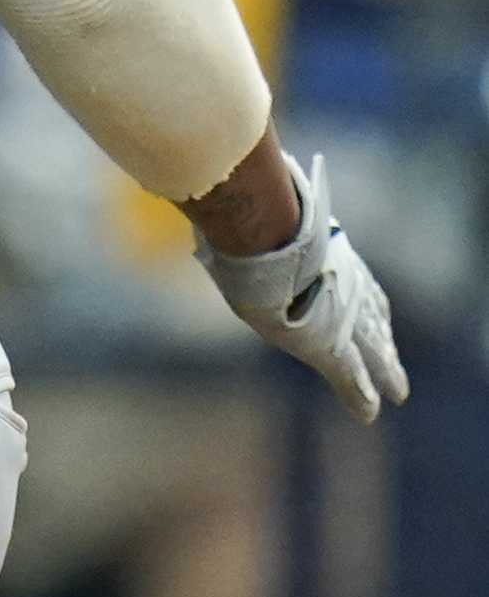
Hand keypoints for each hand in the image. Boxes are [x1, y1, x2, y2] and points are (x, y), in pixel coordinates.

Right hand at [195, 149, 407, 425]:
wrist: (260, 235)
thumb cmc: (252, 217)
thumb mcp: (250, 216)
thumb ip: (238, 213)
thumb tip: (198, 185)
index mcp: (327, 255)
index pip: (356, 280)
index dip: (367, 299)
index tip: (378, 311)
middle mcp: (343, 283)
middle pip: (371, 314)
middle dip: (384, 337)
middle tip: (396, 357)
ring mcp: (341, 313)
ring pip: (372, 349)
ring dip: (385, 370)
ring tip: (398, 390)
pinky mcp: (331, 344)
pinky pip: (352, 374)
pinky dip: (361, 393)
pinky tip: (373, 411)